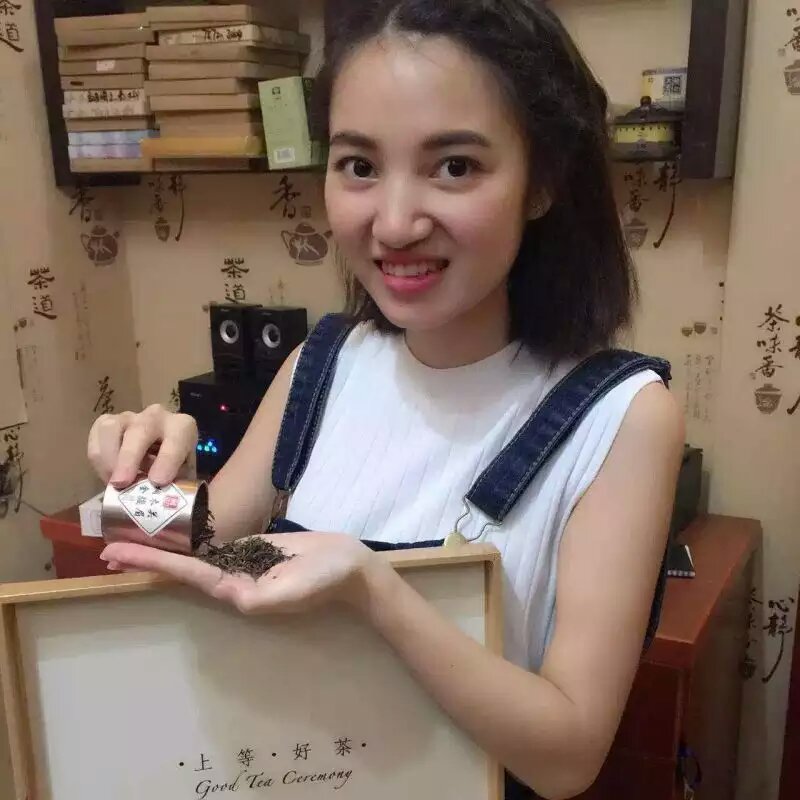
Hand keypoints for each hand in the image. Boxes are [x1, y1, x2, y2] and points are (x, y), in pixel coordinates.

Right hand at [87, 404, 197, 488]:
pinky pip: (96, 434)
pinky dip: (98, 457)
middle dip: (129, 457)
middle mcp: (156, 417)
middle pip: (141, 429)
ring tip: (111, 482)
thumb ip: (176, 486)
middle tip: (122, 483)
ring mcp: (130, 417)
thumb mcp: (182, 476)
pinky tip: (105, 475)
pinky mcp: (108, 422)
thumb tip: (165, 506)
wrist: (160, 454)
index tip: (158, 481)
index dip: (167, 460)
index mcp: (182, 428)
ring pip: (111, 428)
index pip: (177, 439)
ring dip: (108, 457)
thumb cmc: (174, 468)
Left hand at [100, 532, 392, 614]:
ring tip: (132, 539)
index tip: (117, 556)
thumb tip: (231, 596)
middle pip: (181, 567)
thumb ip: (263, 597)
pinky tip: (175, 534)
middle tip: (107, 549)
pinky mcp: (254, 551)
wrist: (351, 566)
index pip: (186, 575)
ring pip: (194, 556)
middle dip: (146, 558)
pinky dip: (190, 540)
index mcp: (238, 591)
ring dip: (163, 548)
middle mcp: (233, 580)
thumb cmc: (325, 578)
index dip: (151, 563)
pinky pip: (215, 545)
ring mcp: (242, 565)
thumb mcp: (295, 591)